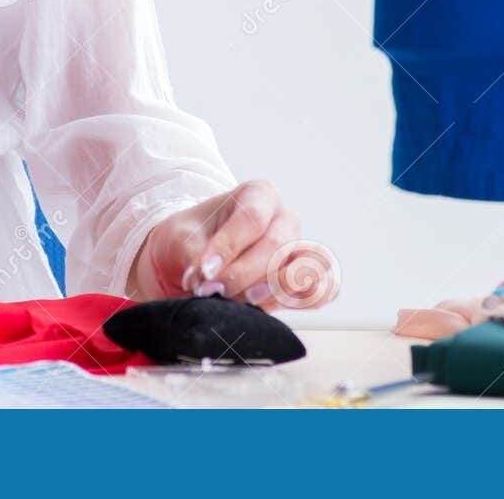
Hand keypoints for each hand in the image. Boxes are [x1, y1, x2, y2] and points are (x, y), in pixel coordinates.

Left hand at [129, 179, 337, 310]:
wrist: (186, 263)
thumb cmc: (188, 240)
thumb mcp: (180, 238)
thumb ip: (195, 255)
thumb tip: (207, 279)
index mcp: (258, 195)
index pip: (252, 217)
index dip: (228, 247)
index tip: (202, 272)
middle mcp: (284, 219)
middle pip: (276, 246)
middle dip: (241, 274)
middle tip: (210, 291)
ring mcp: (298, 250)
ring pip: (303, 268)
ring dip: (271, 290)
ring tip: (241, 300)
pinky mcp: (303, 282)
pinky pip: (322, 291)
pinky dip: (302, 302)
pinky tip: (269, 308)